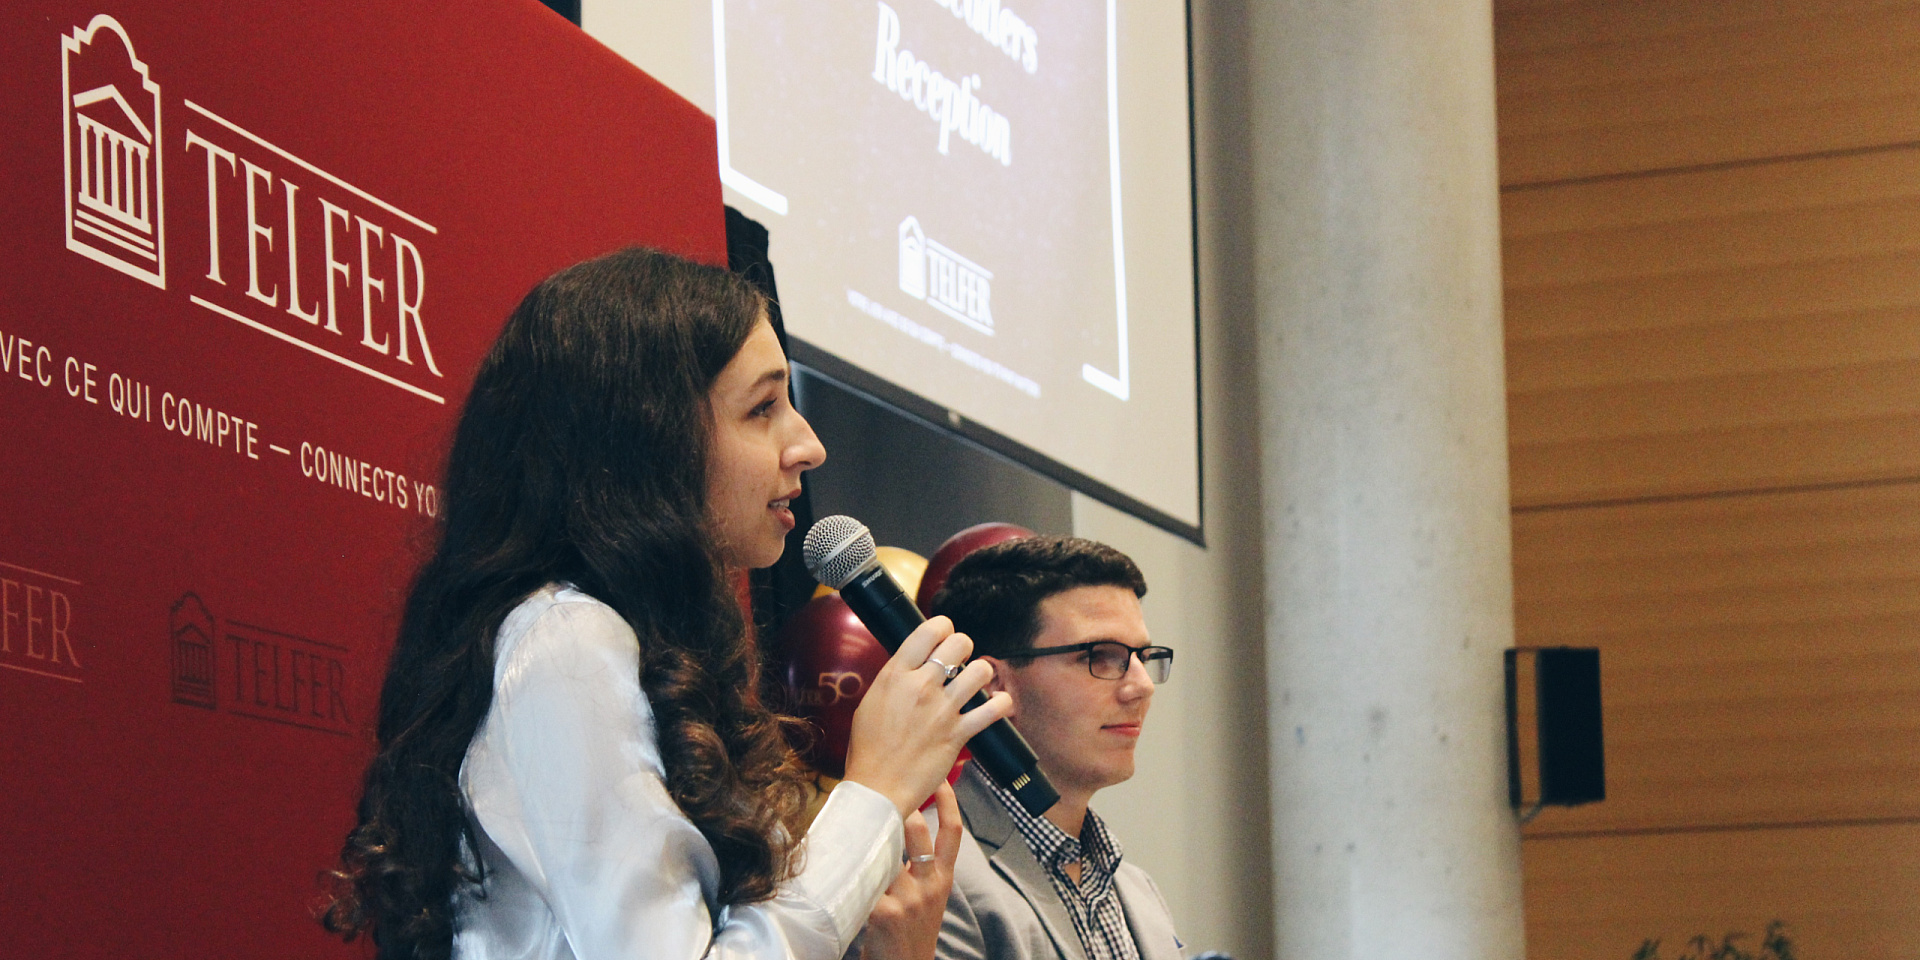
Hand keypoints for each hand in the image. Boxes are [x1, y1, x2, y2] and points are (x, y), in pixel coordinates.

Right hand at [843, 616, 1010, 817]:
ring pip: (980, 671)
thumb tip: (914, 663)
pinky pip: (993, 710)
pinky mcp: (958, 734)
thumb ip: (895, 678)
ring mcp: (942, 709)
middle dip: (964, 647)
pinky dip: (1001, 704)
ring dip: (982, 673)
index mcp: (895, 675)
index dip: (943, 627)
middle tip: (960, 660)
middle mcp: (920, 686)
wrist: (876, 787)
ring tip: (975, 683)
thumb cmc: (869, 748)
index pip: (927, 631)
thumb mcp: (872, 701)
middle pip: (959, 644)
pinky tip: (996, 704)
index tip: (944, 635)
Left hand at [860, 782, 962, 959]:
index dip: (949, 802)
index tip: (941, 778)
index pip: (953, 832)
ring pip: (885, 854)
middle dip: (902, 810)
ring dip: (868, 843)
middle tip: (885, 792)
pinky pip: (865, 883)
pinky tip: (840, 869)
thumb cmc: (911, 930)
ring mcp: (909, 899)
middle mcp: (930, 885)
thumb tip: (893, 831)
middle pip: (919, 833)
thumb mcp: (927, 897)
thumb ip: (917, 868)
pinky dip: (851, 875)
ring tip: (852, 830)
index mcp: (942, 878)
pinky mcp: (886, 913)